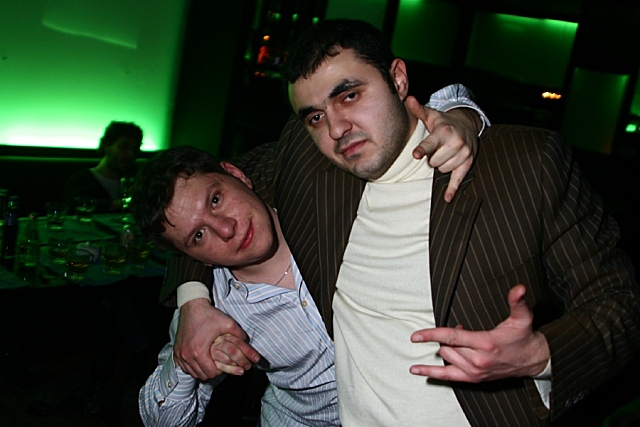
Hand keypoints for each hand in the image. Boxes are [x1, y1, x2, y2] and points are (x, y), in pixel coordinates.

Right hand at [173, 298, 260, 379]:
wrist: (192, 307)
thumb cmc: (209, 315)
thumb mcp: (228, 323)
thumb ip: (239, 334)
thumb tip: (247, 342)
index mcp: (200, 352)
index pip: (211, 373)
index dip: (219, 371)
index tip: (223, 365)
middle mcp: (187, 355)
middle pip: (201, 375)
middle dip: (211, 372)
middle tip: (217, 365)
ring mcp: (180, 354)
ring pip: (192, 372)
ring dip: (201, 370)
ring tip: (209, 363)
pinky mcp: (176, 351)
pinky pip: (183, 366)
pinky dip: (191, 366)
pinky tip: (199, 360)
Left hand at [406, 96, 479, 202]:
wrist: (468, 124)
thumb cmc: (444, 122)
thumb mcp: (432, 115)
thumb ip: (418, 110)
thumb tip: (408, 99)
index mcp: (443, 132)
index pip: (430, 143)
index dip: (423, 149)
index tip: (416, 155)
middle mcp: (455, 142)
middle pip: (433, 162)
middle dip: (431, 158)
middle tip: (436, 149)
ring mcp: (463, 154)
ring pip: (442, 170)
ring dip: (440, 165)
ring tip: (444, 153)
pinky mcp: (468, 162)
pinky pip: (458, 179)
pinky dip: (452, 189)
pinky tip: (447, 198)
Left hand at [409, 285, 549, 382]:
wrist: (532, 361)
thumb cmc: (524, 337)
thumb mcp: (523, 318)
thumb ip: (518, 302)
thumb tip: (519, 288)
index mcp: (485, 343)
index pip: (452, 337)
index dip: (432, 335)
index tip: (415, 336)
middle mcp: (477, 360)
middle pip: (447, 346)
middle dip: (447, 336)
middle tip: (461, 329)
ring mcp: (474, 371)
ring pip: (446, 357)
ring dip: (446, 347)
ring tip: (459, 341)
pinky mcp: (473, 379)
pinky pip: (446, 377)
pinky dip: (430, 373)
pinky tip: (416, 369)